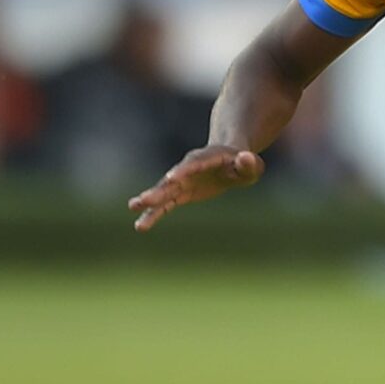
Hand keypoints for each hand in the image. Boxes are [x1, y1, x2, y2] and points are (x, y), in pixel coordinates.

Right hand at [127, 145, 263, 230]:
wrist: (229, 160)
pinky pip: (165, 204)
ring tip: (133, 206)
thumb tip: (246, 159)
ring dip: (150, 200)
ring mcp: (182, 180)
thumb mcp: (250, 165)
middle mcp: (189, 168)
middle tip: (144, 199)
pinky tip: (141, 225)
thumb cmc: (242, 163)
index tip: (172, 178)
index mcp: (207, 158)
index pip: (195, 164)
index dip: (184, 170)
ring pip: (164, 191)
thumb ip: (249, 163)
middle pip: (173, 179)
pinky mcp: (180, 193)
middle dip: (160, 189)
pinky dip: (154, 213)